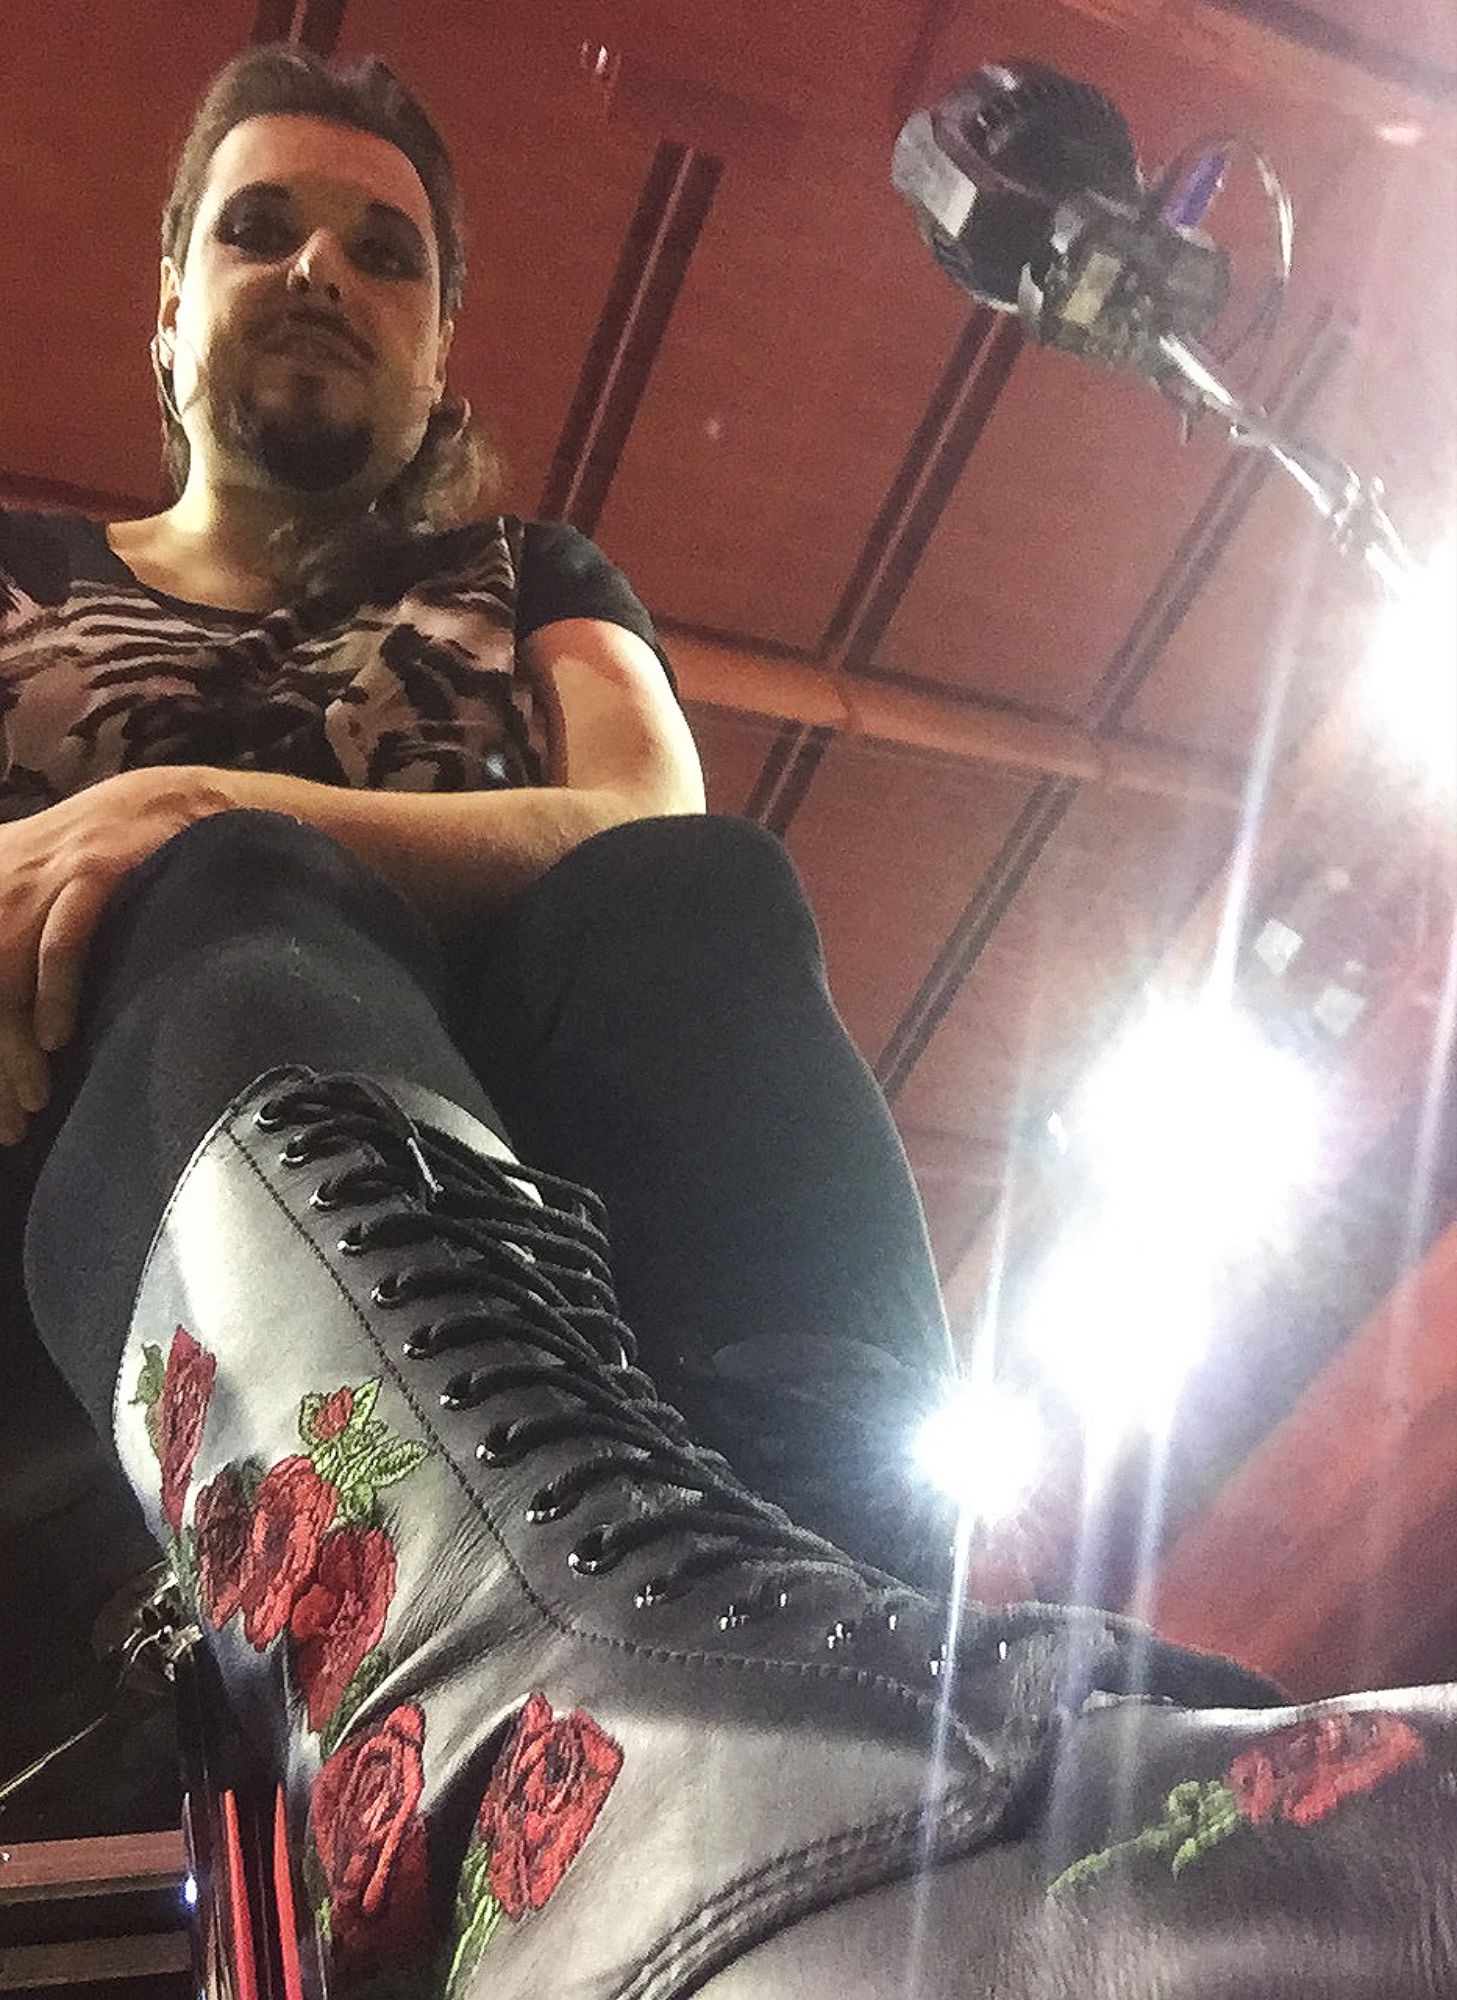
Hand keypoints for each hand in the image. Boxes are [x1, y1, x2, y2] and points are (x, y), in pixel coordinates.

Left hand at [0, 766, 235, 1144]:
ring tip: (33, 1101)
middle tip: (11, 1125)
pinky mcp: (93, 873)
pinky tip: (57, 1040)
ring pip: (4, 978)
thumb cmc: (113, 864)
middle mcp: (1, 877)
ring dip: (13, 1050)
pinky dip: (53, 995)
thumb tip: (27, 1032)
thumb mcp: (49, 895)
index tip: (1, 1115)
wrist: (175, 802)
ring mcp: (45, 875)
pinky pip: (59, 943)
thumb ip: (24, 948)